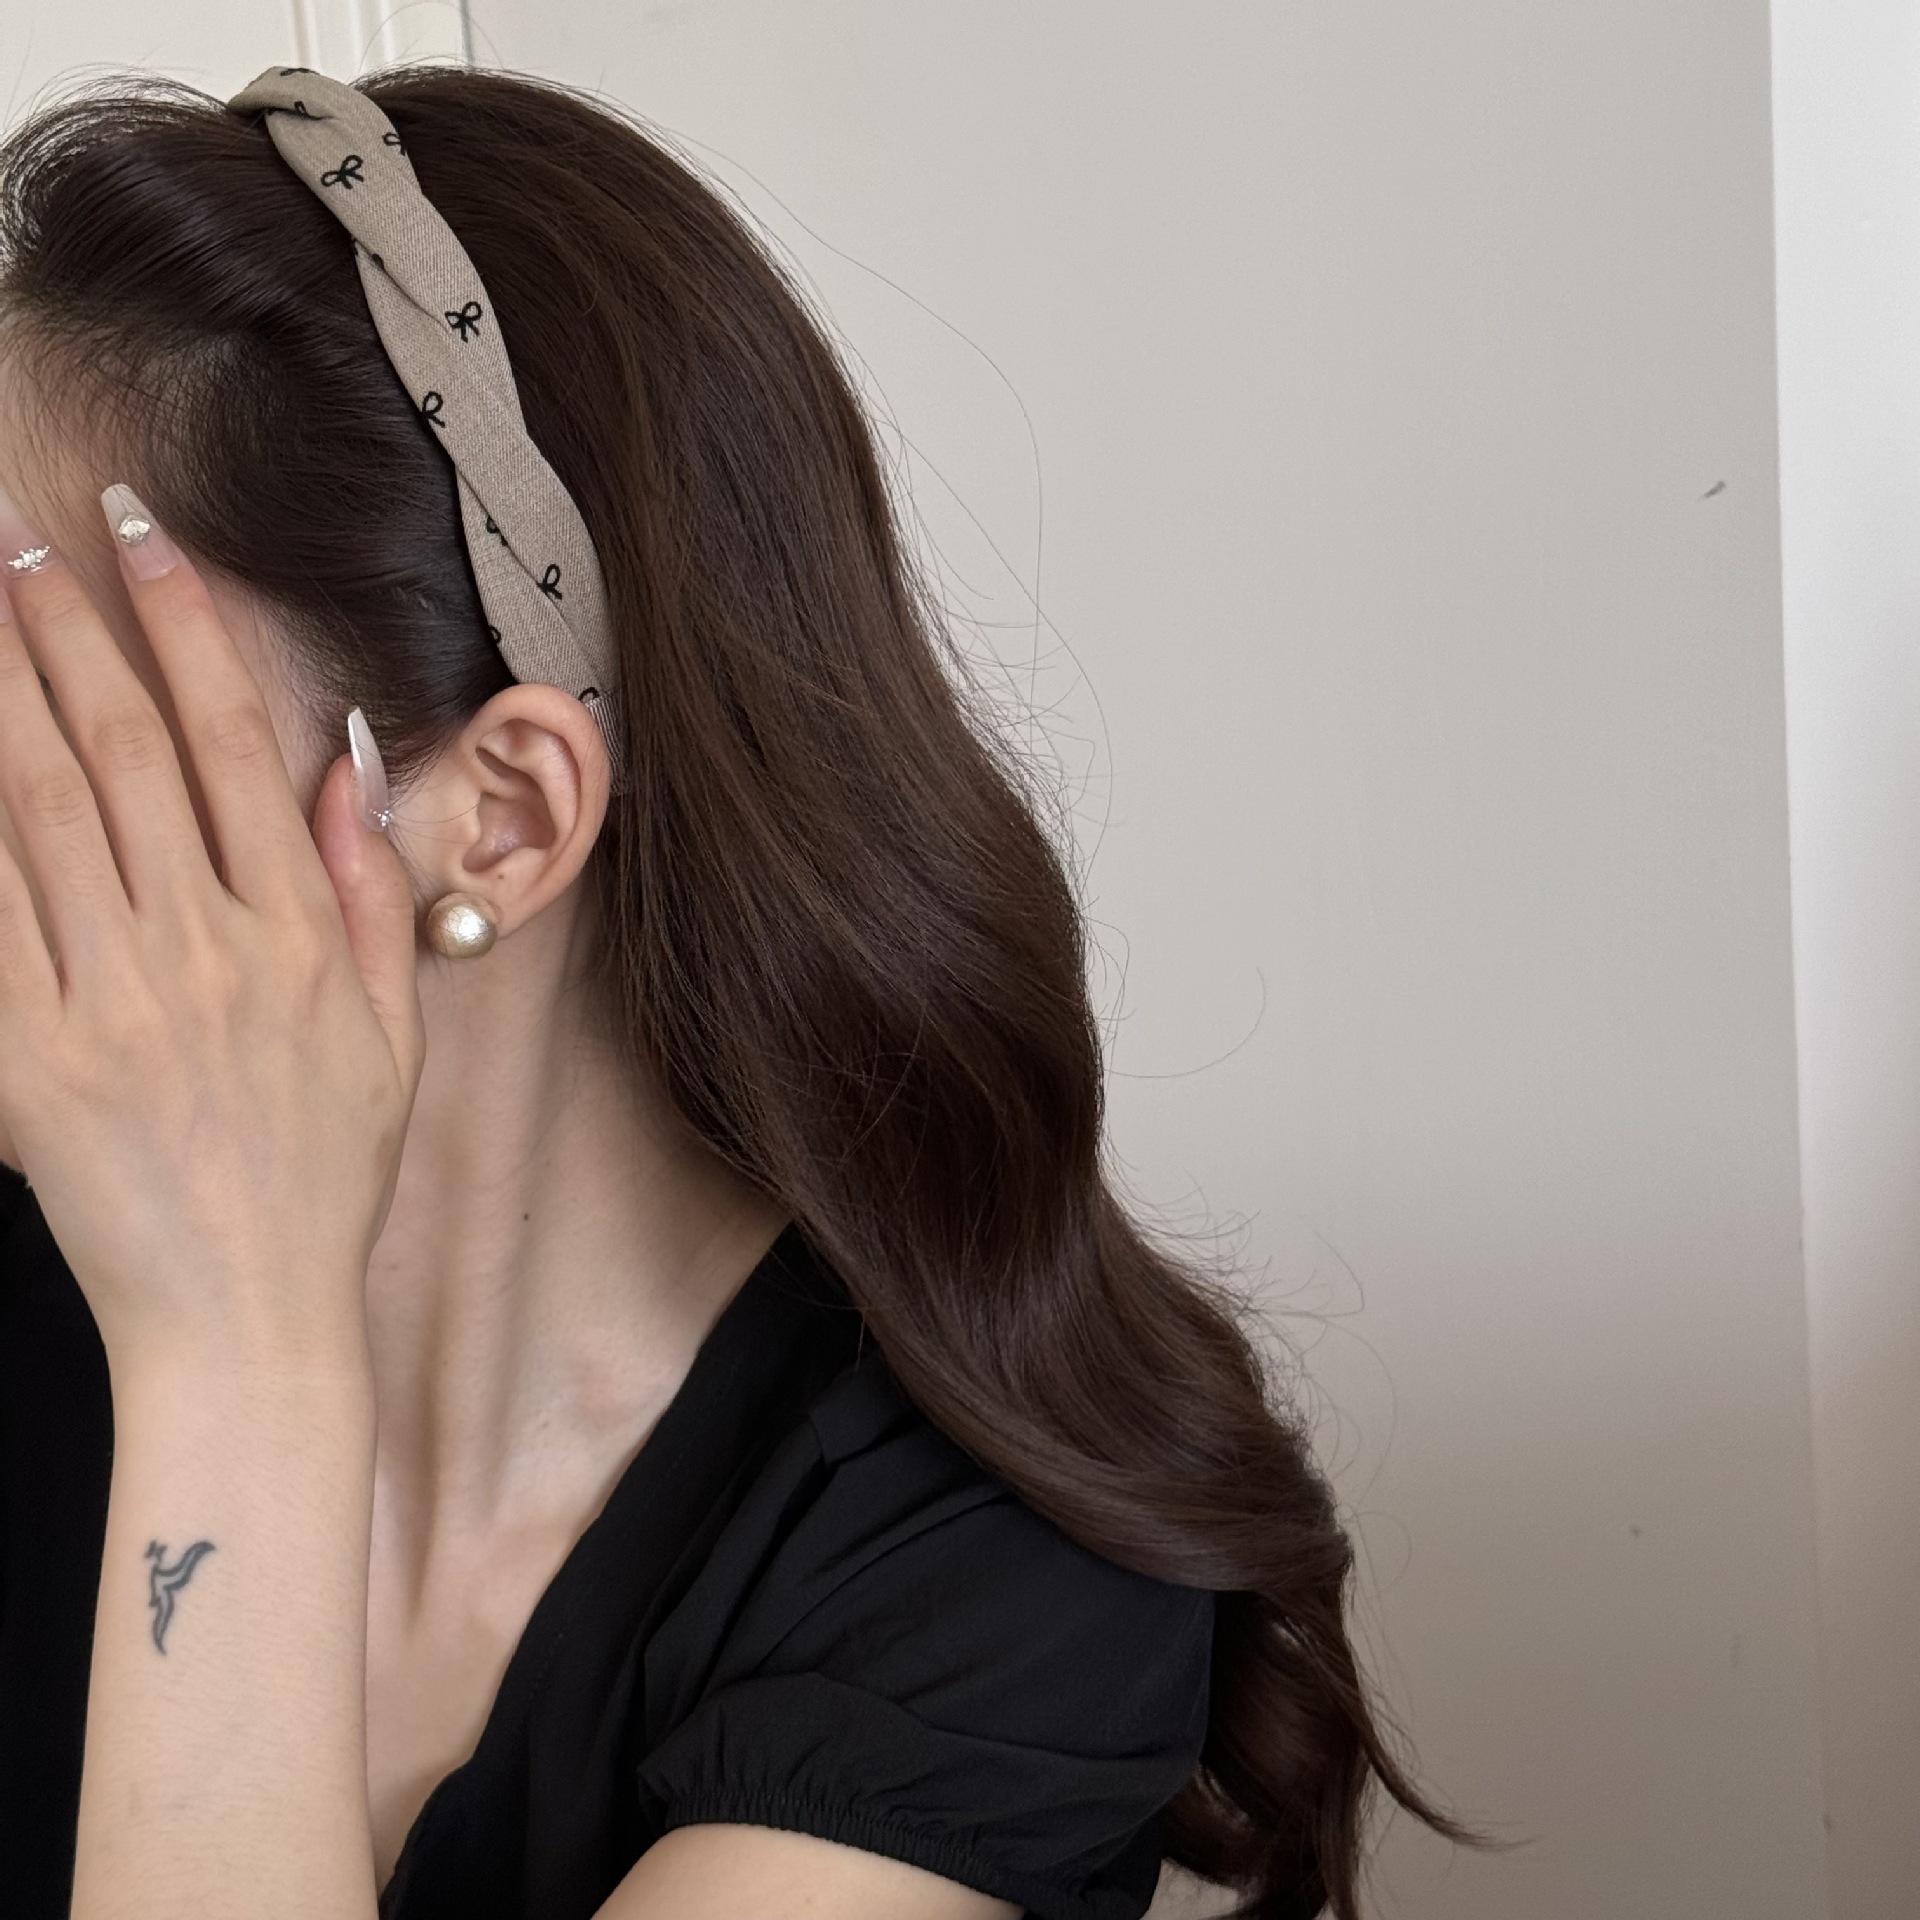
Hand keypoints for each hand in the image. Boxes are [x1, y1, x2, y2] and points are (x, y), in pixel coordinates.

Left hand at [0, 481, 424, 1372]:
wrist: (246, 1315)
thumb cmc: (325, 1174)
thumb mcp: (388, 1034)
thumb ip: (367, 893)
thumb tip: (340, 765)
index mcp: (297, 937)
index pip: (229, 745)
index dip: (184, 630)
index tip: (145, 543)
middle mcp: (206, 952)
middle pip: (121, 753)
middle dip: (65, 629)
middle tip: (18, 536)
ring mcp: (112, 1005)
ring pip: (41, 812)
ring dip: (2, 696)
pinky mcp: (29, 1064)